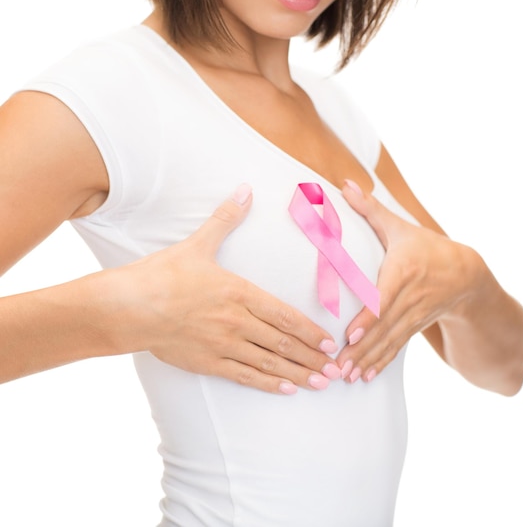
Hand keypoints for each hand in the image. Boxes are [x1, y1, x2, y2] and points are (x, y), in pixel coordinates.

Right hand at [112, 184, 340, 393]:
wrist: (127, 306)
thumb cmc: (162, 274)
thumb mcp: (198, 243)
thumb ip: (226, 218)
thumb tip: (244, 189)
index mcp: (239, 292)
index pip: (284, 315)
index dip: (310, 330)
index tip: (329, 341)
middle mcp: (236, 321)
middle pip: (283, 342)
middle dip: (313, 357)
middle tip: (337, 369)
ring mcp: (223, 345)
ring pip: (268, 362)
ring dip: (298, 374)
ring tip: (321, 383)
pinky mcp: (207, 362)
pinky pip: (244, 376)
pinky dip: (268, 384)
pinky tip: (287, 390)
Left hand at [336, 180, 480, 382]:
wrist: (467, 275)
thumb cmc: (426, 247)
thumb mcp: (402, 227)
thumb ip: (370, 209)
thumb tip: (344, 182)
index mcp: (405, 270)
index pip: (385, 297)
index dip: (369, 317)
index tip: (350, 335)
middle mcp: (412, 296)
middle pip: (384, 326)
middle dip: (361, 349)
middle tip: (337, 367)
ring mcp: (415, 315)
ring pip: (389, 342)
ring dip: (368, 361)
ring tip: (347, 377)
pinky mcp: (416, 327)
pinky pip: (397, 348)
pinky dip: (380, 363)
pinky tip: (365, 377)